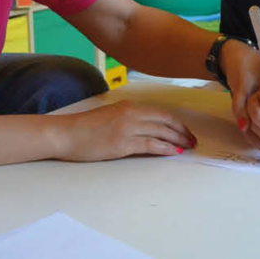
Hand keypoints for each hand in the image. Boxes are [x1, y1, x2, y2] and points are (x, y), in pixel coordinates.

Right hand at [54, 100, 195, 161]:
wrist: (66, 134)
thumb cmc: (84, 128)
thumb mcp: (110, 116)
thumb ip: (128, 119)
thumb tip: (146, 129)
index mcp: (128, 106)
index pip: (161, 113)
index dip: (176, 123)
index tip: (186, 131)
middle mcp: (131, 114)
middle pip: (165, 121)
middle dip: (182, 131)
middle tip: (193, 141)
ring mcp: (127, 128)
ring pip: (161, 132)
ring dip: (178, 141)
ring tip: (188, 147)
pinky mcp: (123, 144)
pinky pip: (151, 145)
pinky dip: (166, 149)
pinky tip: (175, 152)